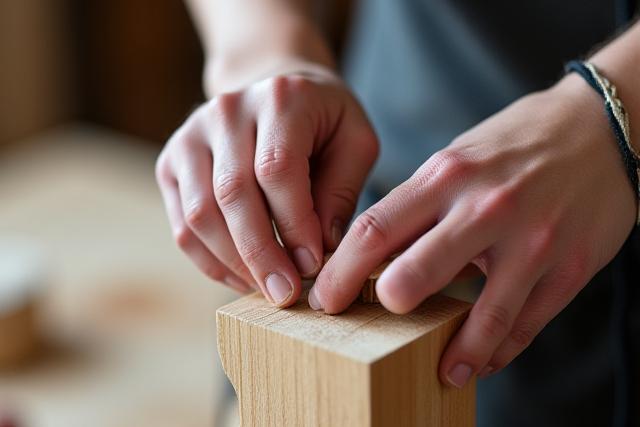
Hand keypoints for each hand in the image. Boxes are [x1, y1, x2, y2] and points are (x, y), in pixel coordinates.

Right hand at [156, 63, 377, 305]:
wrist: (275, 91)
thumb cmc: (323, 123)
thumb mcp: (354, 142)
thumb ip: (343, 190)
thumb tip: (320, 249)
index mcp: (279, 98)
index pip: (277, 169)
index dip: (293, 224)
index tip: (313, 266)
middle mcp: (226, 111)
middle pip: (232, 194)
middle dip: (261, 254)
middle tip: (285, 294)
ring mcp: (191, 136)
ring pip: (200, 214)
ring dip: (234, 263)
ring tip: (266, 290)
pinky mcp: (171, 163)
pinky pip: (183, 225)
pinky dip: (211, 261)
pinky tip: (242, 278)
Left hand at [309, 74, 635, 386]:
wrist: (601, 128)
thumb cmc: (515, 145)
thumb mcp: (458, 159)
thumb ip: (420, 207)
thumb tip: (375, 257)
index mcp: (447, 175)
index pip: (375, 229)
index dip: (340, 272)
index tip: (324, 299)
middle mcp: (485, 207)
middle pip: (414, 272)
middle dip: (382, 307)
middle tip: (366, 329)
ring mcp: (532, 240)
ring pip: (482, 315)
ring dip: (452, 351)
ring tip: (440, 370)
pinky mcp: (571, 267)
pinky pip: (526, 323)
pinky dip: (499, 349)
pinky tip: (481, 360)